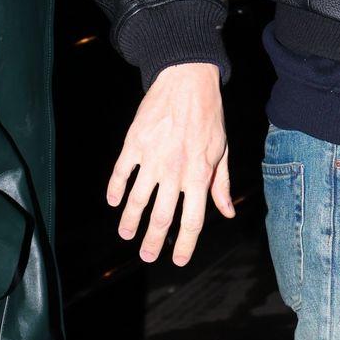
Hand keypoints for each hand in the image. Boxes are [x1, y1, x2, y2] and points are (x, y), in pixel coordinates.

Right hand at [108, 62, 233, 265]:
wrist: (187, 80)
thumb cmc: (208, 116)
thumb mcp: (222, 151)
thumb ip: (221, 184)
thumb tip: (226, 212)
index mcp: (199, 175)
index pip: (193, 219)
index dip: (185, 244)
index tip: (177, 260)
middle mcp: (175, 171)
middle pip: (162, 217)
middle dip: (153, 241)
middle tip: (147, 256)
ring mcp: (152, 158)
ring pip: (137, 199)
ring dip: (130, 220)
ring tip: (125, 234)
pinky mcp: (134, 143)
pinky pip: (121, 172)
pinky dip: (115, 189)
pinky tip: (113, 201)